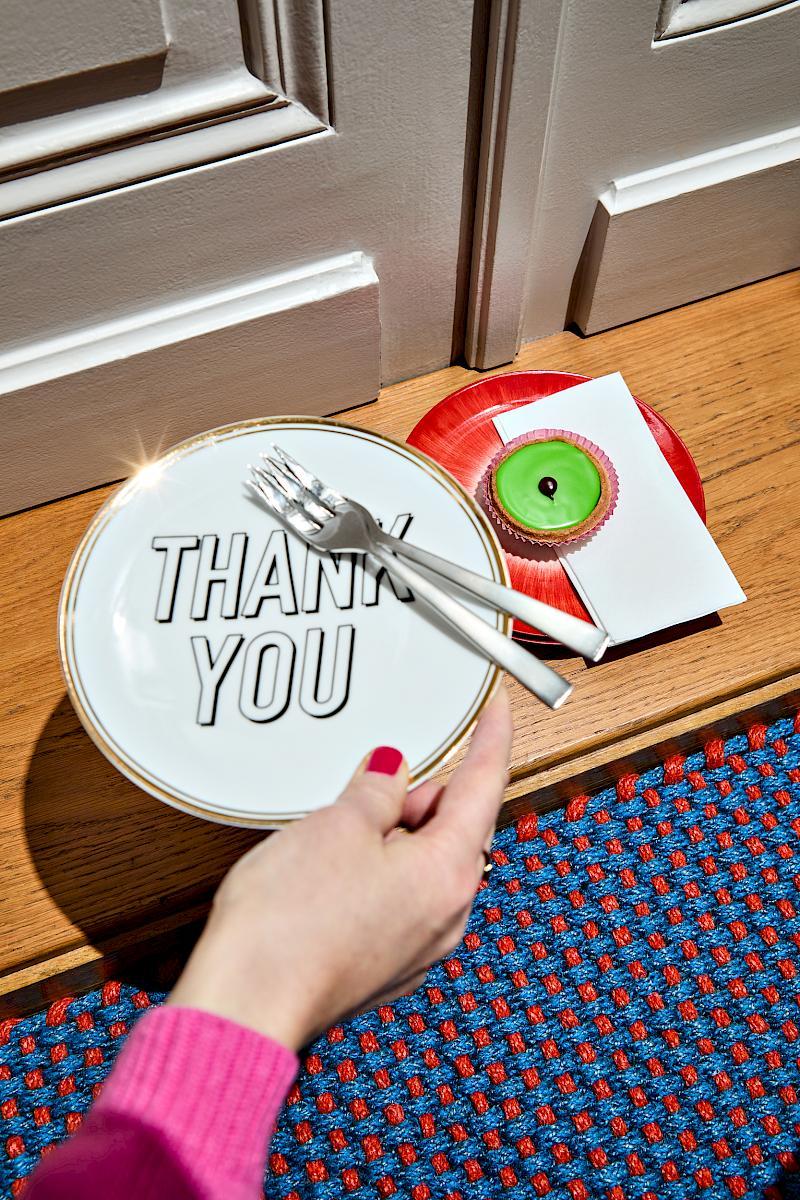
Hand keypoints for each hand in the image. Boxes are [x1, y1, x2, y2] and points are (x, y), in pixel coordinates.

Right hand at [169, 687, 512, 1049]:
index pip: (485, 786)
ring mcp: (417, 947)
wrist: (245, 1005)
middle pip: (455, 829)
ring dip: (396, 837)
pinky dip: (379, 874)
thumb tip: (392, 773)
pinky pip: (399, 900)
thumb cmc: (288, 927)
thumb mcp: (338, 827)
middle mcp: (445, 916)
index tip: (497, 710)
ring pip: (424, 866)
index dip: (491, 738)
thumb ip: (377, 790)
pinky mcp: (384, 966)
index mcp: (447, 874)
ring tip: (341, 831)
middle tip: (381, 777)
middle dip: (423, 796)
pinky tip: (334, 872)